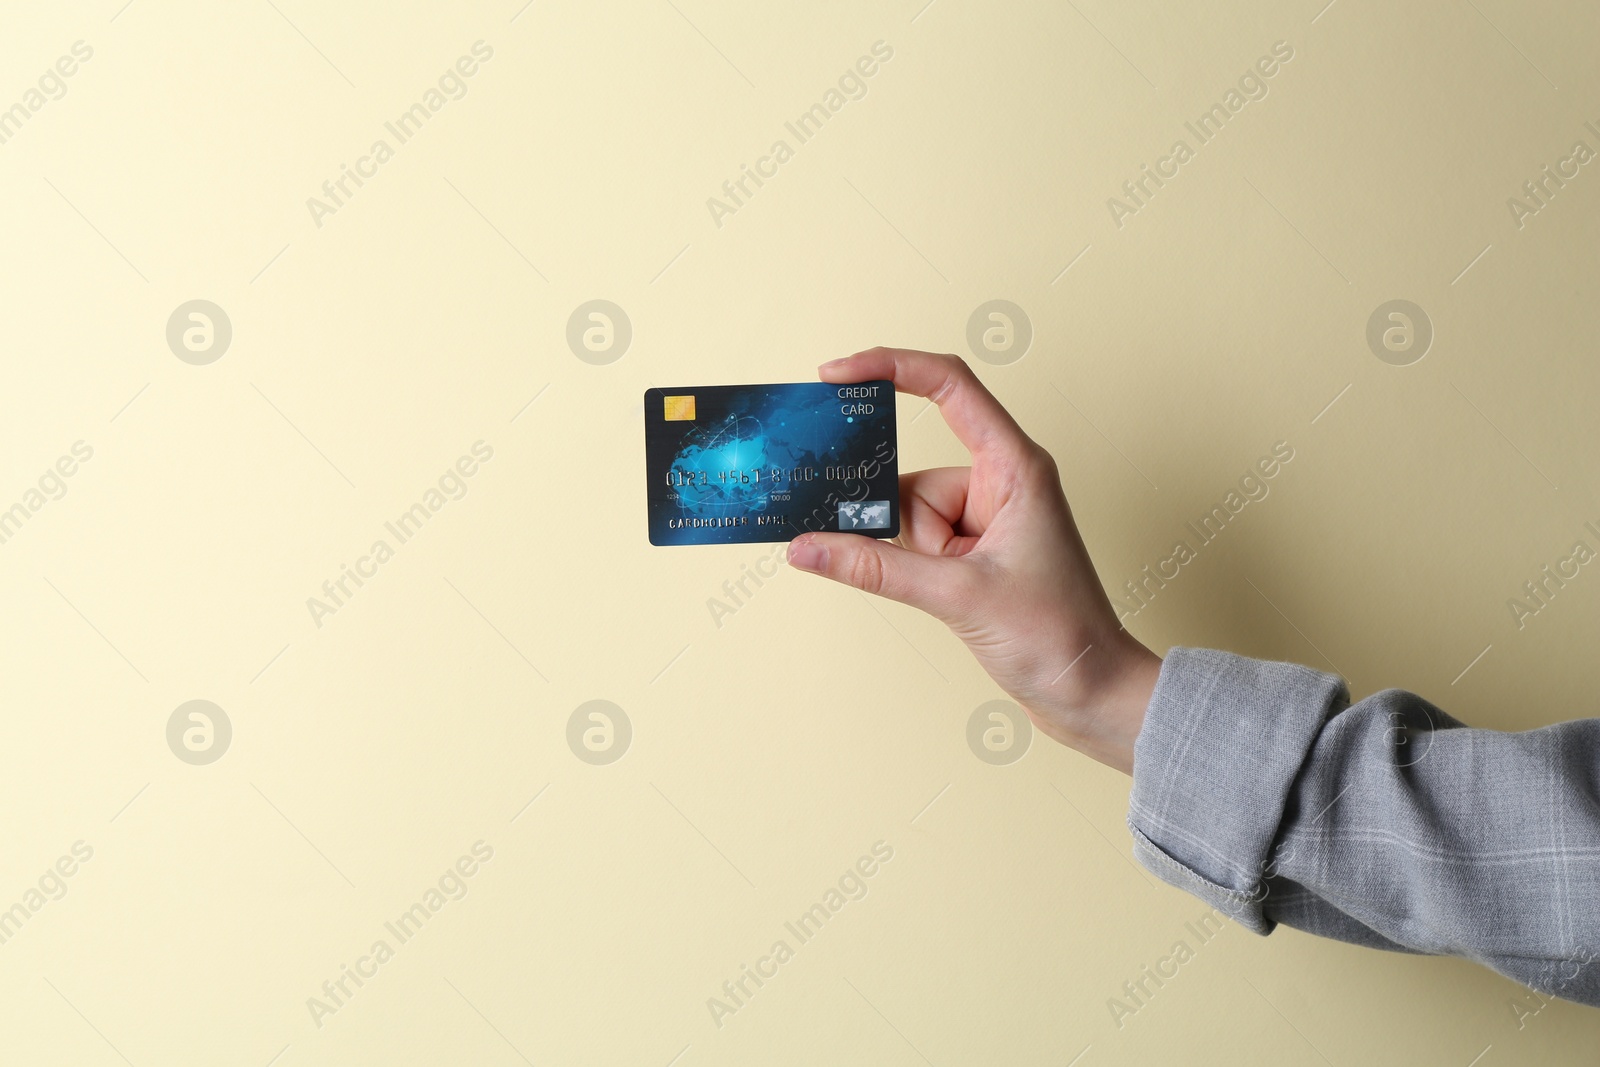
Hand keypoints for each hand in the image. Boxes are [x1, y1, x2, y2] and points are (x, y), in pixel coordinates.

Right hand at [786, 347, 1161, 773]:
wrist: (1091, 693)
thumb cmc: (1059, 635)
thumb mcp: (957, 595)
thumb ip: (875, 567)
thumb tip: (807, 547)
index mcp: (1015, 465)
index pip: (949, 386)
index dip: (890, 367)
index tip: (836, 375)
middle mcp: (1001, 482)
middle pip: (914, 476)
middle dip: (901, 523)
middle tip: (921, 562)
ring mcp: (986, 518)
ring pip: (909, 518)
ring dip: (914, 559)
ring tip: (956, 594)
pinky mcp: (974, 553)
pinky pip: (916, 544)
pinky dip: (911, 568)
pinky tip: (941, 598)